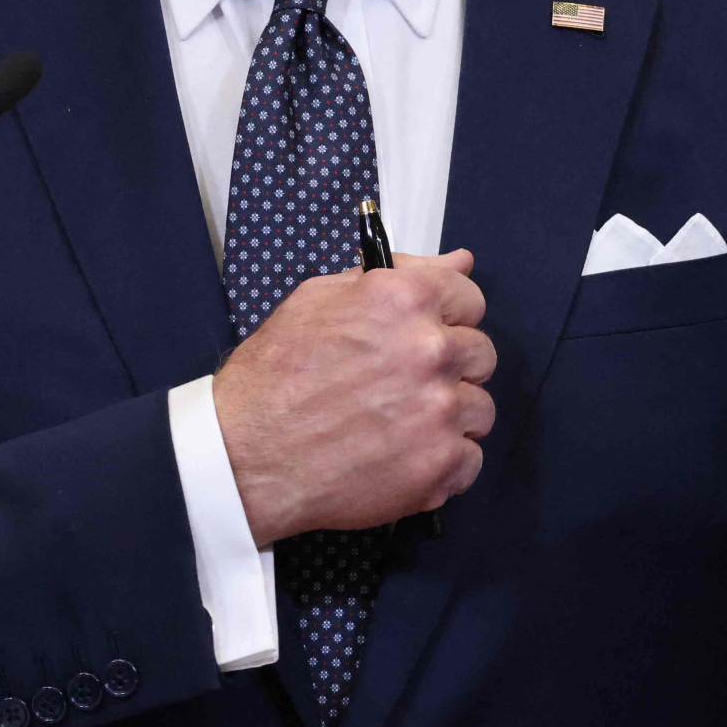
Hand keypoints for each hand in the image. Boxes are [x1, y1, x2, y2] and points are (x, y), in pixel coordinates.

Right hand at [212, 249, 492, 543]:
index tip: (428, 337)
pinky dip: (443, 466)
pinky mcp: (439, 465)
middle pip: (481, 354)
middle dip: (449, 369)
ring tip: (399, 428)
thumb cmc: (274, 377)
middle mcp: (430, 349)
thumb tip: (459, 260)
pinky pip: (471, 461)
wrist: (245, 456)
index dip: (447, 319)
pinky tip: (402, 459)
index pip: (469, 298)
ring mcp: (439, 410)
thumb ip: (398, 275)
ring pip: (479, 410)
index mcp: (404, 299)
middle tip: (404, 388)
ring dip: (449, 419)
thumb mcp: (319, 300)